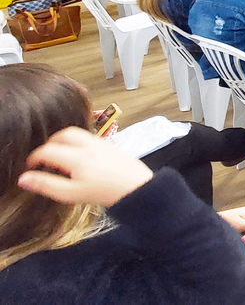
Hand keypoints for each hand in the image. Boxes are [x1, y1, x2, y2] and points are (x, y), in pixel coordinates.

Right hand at [17, 127, 152, 206]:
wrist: (138, 188)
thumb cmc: (106, 193)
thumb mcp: (72, 194)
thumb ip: (47, 185)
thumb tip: (24, 179)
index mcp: (77, 156)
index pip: (48, 150)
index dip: (34, 157)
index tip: (30, 166)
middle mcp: (90, 145)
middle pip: (64, 134)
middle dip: (50, 143)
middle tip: (43, 156)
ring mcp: (102, 143)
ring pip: (78, 133)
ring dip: (65, 140)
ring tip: (59, 155)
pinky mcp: (111, 146)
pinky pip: (90, 137)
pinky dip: (78, 142)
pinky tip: (79, 157)